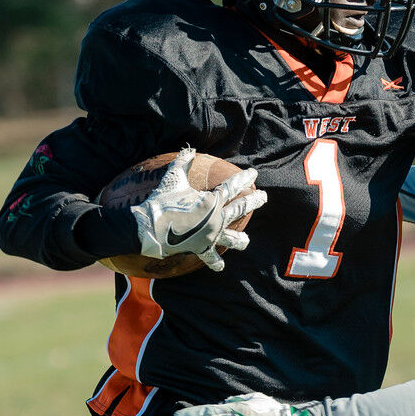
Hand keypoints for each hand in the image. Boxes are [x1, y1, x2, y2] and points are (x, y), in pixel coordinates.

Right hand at [129, 148, 267, 269]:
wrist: (150, 226)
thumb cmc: (162, 201)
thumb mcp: (173, 178)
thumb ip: (183, 162)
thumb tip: (189, 149)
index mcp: (212, 200)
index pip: (233, 186)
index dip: (244, 179)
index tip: (253, 174)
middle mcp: (217, 218)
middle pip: (241, 208)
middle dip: (255, 202)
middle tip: (264, 197)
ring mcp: (211, 235)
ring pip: (233, 238)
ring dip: (240, 239)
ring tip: (246, 240)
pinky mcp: (202, 249)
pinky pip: (212, 259)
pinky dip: (216, 263)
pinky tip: (220, 267)